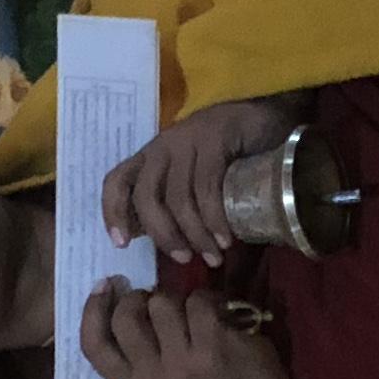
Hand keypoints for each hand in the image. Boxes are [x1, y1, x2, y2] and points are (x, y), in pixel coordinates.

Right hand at [78, 282, 334, 378]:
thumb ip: (135, 349)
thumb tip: (116, 293)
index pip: (94, 347)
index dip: (92, 311)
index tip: (104, 287)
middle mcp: (154, 378)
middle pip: (126, 317)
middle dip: (140, 297)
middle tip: (155, 301)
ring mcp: (183, 362)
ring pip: (162, 303)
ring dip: (178, 299)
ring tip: (192, 314)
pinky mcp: (212, 345)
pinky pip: (197, 300)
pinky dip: (208, 300)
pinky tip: (218, 314)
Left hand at [101, 93, 306, 266]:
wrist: (266, 119)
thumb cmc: (227, 155)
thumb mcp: (193, 176)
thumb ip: (174, 200)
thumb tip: (164, 239)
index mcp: (150, 156)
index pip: (116, 181)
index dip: (112, 213)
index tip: (122, 244)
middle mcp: (162, 146)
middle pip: (145, 195)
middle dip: (162, 234)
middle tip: (183, 259)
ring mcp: (187, 140)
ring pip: (178, 196)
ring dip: (195, 234)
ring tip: (213, 256)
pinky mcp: (213, 138)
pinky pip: (207, 187)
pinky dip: (214, 219)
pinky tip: (226, 238)